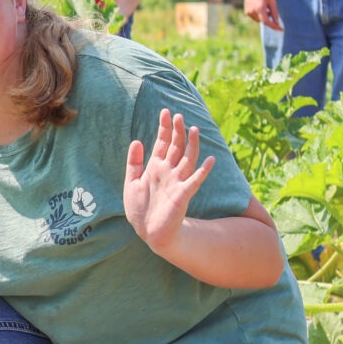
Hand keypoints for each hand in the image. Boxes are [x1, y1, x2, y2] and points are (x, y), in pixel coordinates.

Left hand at [123, 109, 215, 257]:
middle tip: (179, 115)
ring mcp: (176, 182)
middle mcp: (168, 172)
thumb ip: (134, 162)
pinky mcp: (182, 195)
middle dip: (177, 132)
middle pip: (176, 147)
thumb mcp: (131, 182)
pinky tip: (210, 160)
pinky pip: (194, 181)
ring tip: (194, 129)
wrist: (148, 231)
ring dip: (191, 145)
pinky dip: (203, 171)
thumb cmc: (140, 208)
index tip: (165, 112)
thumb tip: (137, 140)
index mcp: (155, 168)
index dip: (164, 128)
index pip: (162, 143)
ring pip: (187, 159)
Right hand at [242, 0, 283, 31]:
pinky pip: (255, 17)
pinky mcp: (246, 11)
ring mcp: (248, 12)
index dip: (274, 26)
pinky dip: (260, 15)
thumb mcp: (272, 1)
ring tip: (266, 7)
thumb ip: (275, 13)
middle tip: (272, 12)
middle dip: (269, 19)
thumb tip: (277, 22)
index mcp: (259, 8)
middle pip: (263, 21)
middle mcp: (252, 11)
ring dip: (264, 17)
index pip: (267, 21)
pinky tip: (261, 7)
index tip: (280, 29)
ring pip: (259, 20)